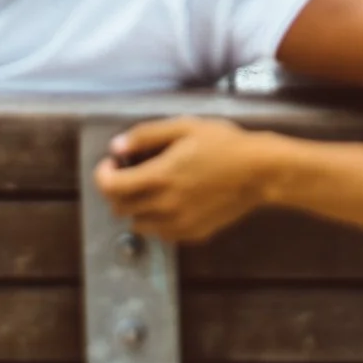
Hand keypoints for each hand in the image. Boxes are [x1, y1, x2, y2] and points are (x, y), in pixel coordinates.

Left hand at [94, 117, 274, 243]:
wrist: (259, 172)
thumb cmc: (223, 143)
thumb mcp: (185, 127)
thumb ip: (146, 136)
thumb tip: (116, 146)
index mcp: (159, 177)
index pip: (110, 188)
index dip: (103, 175)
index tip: (112, 163)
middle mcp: (163, 206)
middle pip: (119, 209)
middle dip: (118, 190)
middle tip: (131, 173)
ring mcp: (178, 225)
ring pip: (138, 224)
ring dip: (136, 207)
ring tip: (152, 189)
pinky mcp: (192, 235)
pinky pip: (161, 233)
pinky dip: (156, 220)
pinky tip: (171, 202)